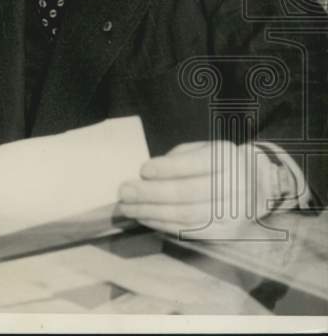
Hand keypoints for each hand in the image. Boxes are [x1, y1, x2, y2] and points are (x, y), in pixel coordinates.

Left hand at [118, 141, 281, 238]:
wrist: (260, 185)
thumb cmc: (219, 163)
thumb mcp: (204, 149)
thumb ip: (178, 159)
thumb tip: (146, 175)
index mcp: (228, 158)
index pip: (196, 164)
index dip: (168, 168)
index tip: (142, 170)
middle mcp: (235, 186)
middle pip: (188, 194)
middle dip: (151, 194)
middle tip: (123, 192)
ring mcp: (233, 213)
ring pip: (186, 216)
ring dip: (151, 212)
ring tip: (126, 207)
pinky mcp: (226, 233)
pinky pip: (189, 231)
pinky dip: (162, 224)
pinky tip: (143, 217)